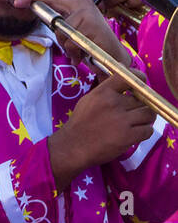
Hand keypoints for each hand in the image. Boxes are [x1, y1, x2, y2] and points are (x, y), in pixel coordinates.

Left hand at [11, 0, 131, 66]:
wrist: (115, 56)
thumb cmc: (91, 42)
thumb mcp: (74, 29)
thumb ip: (60, 23)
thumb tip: (41, 18)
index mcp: (78, 3)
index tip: (18, 0)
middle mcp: (83, 4)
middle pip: (54, 20)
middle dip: (61, 37)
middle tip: (74, 44)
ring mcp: (89, 15)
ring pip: (62, 34)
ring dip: (69, 47)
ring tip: (82, 49)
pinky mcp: (92, 27)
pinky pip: (71, 43)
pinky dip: (75, 52)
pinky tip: (86, 53)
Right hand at [48, 75, 156, 190]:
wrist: (73, 146)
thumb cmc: (81, 123)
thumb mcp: (89, 100)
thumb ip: (108, 92)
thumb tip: (129, 88)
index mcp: (103, 92)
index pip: (128, 77)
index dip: (139, 79)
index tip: (141, 86)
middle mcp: (113, 103)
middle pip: (142, 100)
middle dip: (140, 106)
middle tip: (133, 114)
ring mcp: (122, 120)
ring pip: (149, 114)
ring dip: (145, 120)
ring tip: (136, 124)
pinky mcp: (128, 136)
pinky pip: (148, 130)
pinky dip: (144, 133)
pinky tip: (134, 134)